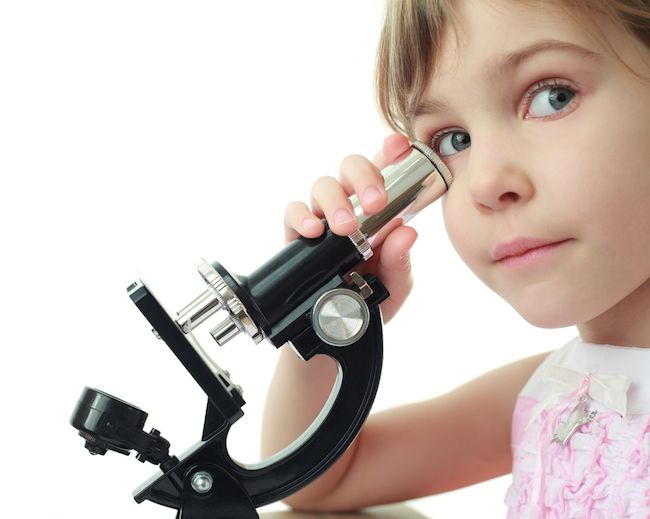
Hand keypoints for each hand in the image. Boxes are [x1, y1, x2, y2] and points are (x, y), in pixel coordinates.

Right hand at [283, 134, 416, 323]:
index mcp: (378, 210)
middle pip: (351, 168)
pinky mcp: (296, 234)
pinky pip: (292, 211)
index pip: (385, 170)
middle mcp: (349, 206)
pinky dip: (301, 216)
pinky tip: (313, 232)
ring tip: (346, 228)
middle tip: (377, 203)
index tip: (399, 146)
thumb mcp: (394, 286)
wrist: (335, 331)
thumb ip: (400, 261)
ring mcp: (321, 217)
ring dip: (336, 201)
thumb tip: (407, 232)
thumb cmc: (369, 300)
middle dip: (364, 177)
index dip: (391, 152)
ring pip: (322, 185)